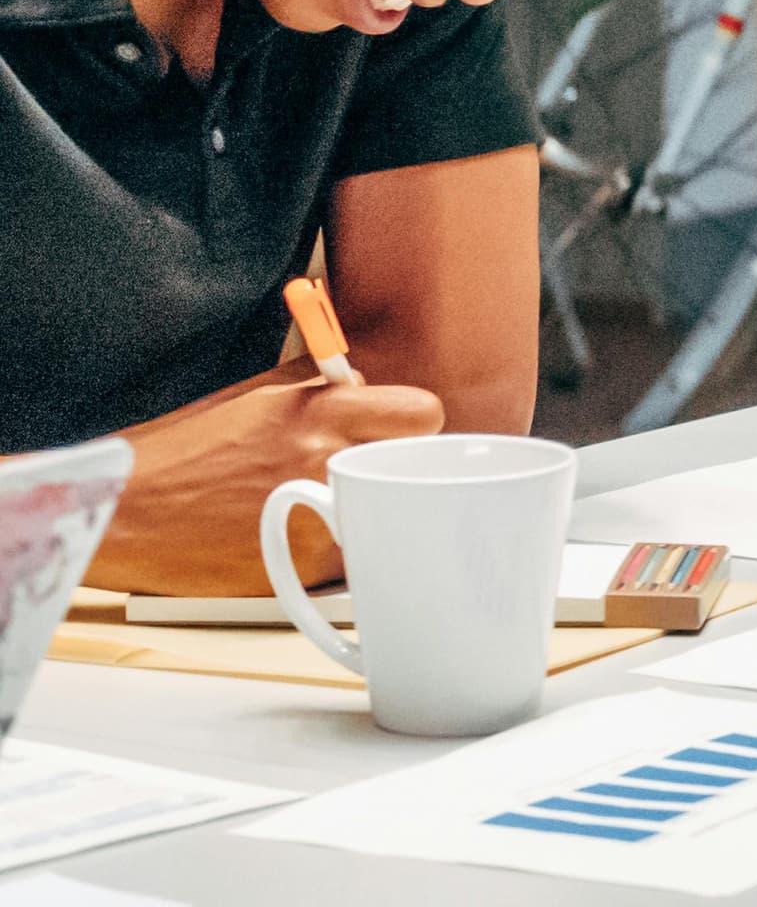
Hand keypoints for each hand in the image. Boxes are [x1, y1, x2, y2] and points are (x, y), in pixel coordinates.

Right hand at [84, 366, 445, 595]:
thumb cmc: (191, 449)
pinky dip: (326, 553)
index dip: (414, 426)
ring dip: (361, 516)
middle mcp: (330, 462)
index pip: (422, 413)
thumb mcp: (264, 398)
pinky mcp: (301, 570)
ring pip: (381, 518)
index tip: (400, 435)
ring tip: (311, 511)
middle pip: (411, 468)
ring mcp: (319, 519)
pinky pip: (343, 560)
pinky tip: (287, 540)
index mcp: (328, 412)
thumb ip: (328, 393)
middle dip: (395, 471)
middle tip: (368, 476)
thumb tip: (373, 391)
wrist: (127, 510)